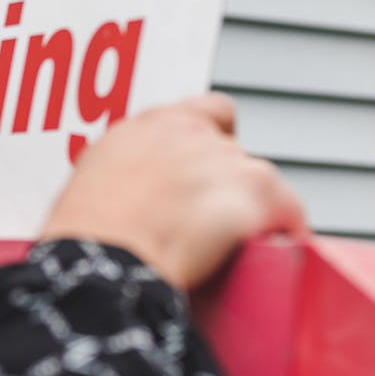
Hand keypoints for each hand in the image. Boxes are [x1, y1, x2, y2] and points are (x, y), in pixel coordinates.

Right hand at [40, 93, 307, 289]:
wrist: (102, 263)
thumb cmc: (85, 240)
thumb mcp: (93, 185)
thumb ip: (126, 173)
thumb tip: (138, 198)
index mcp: (145, 128)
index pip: (207, 112)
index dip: (217, 140)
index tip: (211, 168)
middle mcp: (188, 133)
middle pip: (233, 151)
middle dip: (228, 186)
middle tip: (212, 224)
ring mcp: (222, 159)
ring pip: (260, 179)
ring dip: (254, 208)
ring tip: (237, 244)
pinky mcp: (252, 191)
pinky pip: (288, 208)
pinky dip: (287, 227)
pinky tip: (279, 247)